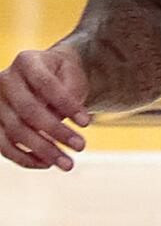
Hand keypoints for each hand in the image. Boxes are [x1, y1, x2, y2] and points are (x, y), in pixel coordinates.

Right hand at [0, 44, 91, 170]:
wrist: (44, 74)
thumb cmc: (62, 74)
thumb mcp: (71, 73)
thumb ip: (68, 92)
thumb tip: (58, 121)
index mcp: (26, 61)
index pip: (46, 84)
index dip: (66, 104)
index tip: (87, 123)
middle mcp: (5, 81)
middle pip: (29, 110)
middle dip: (56, 132)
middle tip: (81, 147)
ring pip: (16, 133)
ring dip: (43, 151)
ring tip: (67, 164)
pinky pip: (4, 147)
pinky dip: (25, 159)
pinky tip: (47, 164)